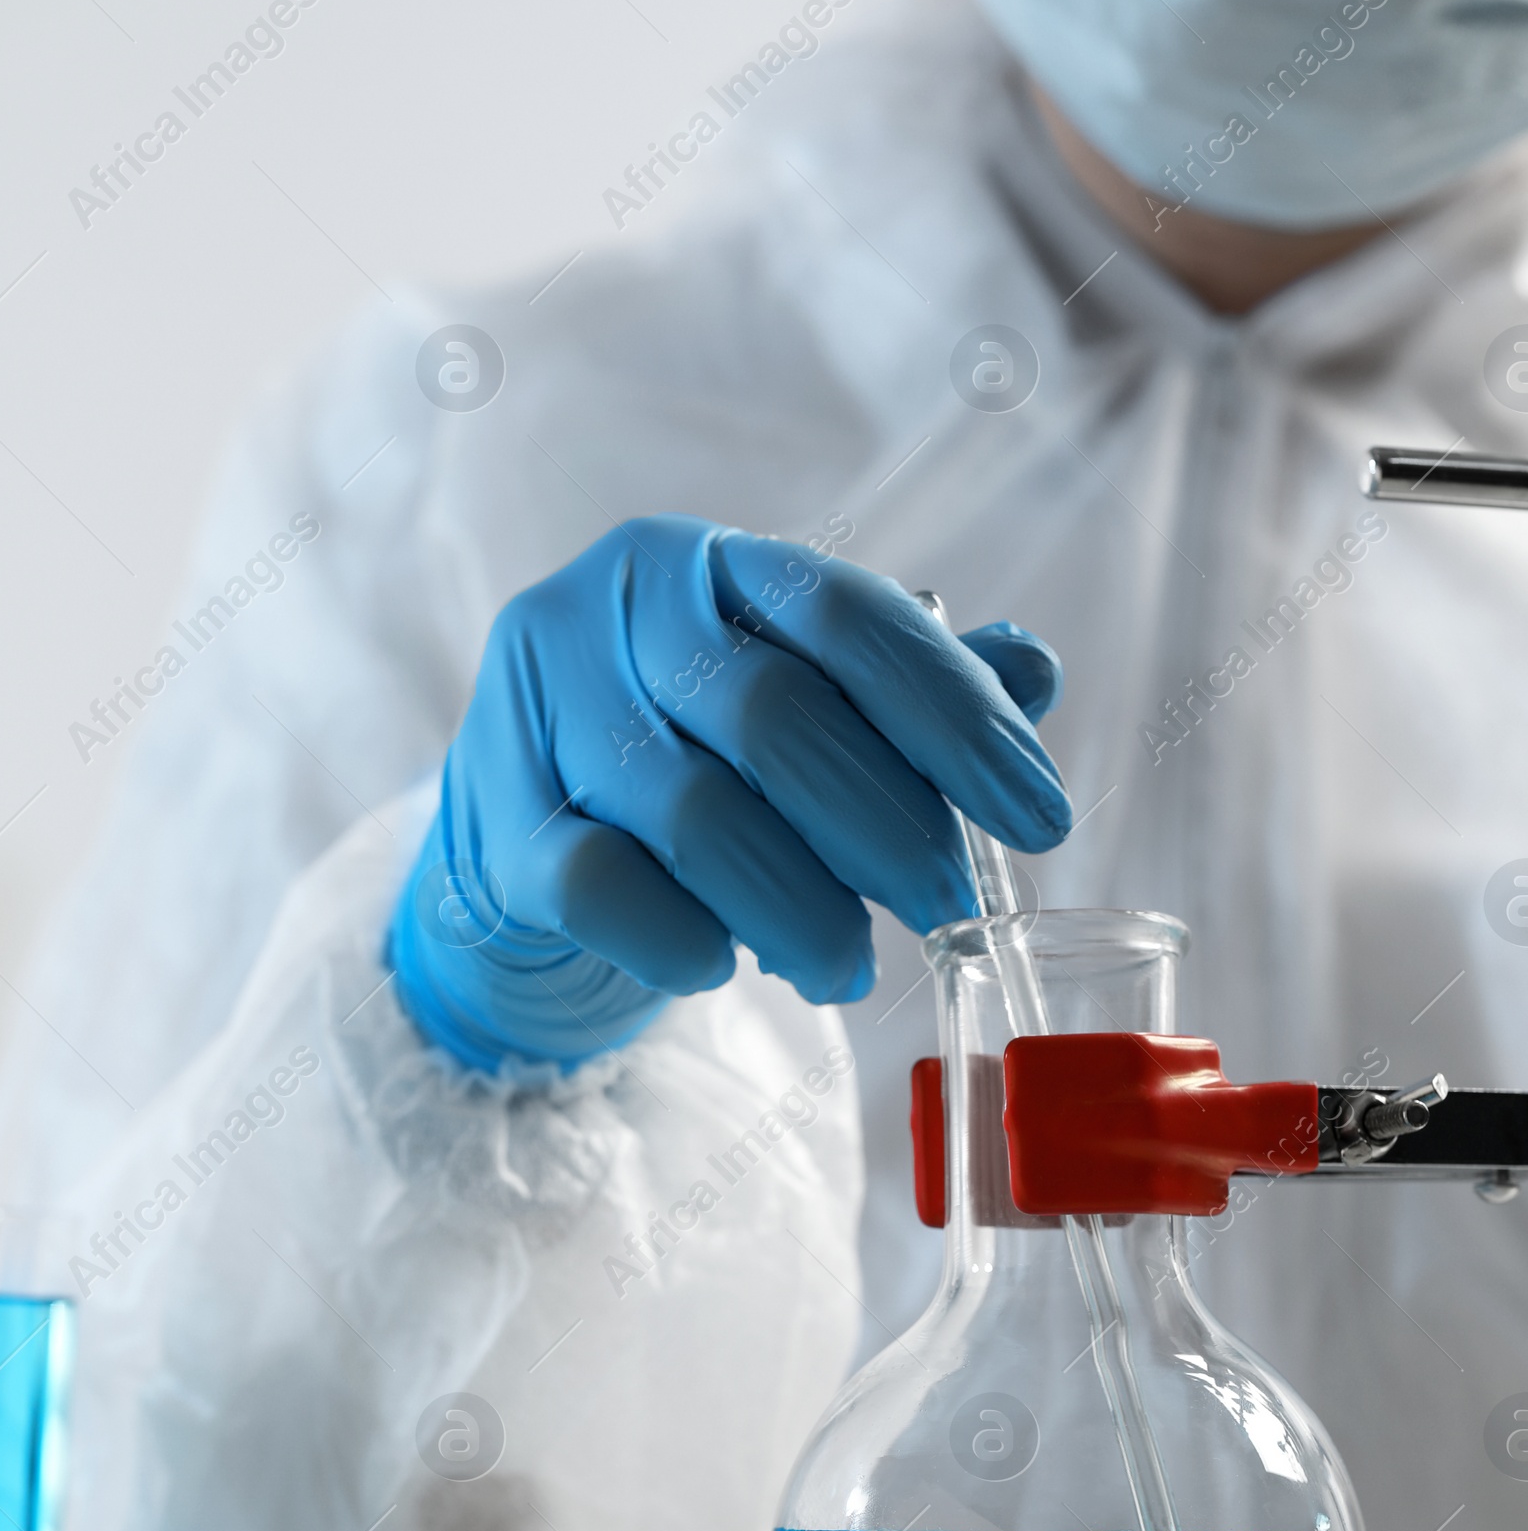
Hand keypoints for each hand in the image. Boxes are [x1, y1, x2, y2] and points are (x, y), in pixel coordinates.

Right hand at [389, 514, 1067, 1070]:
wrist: (521, 839)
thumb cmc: (688, 766)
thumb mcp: (799, 710)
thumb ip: (905, 692)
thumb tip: (1035, 670)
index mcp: (710, 562)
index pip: (847, 617)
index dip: (956, 717)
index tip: (1038, 817)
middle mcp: (613, 608)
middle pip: (772, 715)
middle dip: (882, 828)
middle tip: (941, 907)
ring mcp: (537, 709)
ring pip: (692, 814)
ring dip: (795, 910)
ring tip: (845, 967)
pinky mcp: (492, 823)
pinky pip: (600, 887)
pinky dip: (682, 939)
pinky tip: (722, 968)